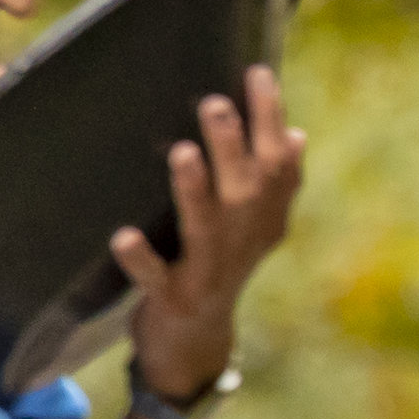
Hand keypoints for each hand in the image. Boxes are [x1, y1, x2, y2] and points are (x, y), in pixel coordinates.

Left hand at [117, 65, 307, 402]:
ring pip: (205, 228)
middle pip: (246, 191)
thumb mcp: (252, 227)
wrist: (195, 345)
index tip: (256, 73)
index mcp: (264, 220)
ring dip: (194, 192)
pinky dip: (142, 261)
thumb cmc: (216, 267)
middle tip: (214, 102)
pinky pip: (156, 280)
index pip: (277, 164)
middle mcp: (243, 243)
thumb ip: (274, 185)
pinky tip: (123, 238)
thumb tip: (295, 134)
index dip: (269, 118)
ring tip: (181, 153)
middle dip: (233, 147)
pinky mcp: (174, 300)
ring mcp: (209, 272)